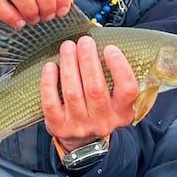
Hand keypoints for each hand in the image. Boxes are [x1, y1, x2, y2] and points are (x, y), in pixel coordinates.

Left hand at [40, 36, 139, 151]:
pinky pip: (51, 102)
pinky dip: (49, 82)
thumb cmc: (100, 107)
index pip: (127, 90)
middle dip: (88, 60)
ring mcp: (80, 126)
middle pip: (95, 88)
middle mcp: (103, 122)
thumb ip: (114, 73)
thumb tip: (101, 34)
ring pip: (73, 92)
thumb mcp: (115, 97)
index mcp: (123, 112)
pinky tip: (50, 66)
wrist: (83, 141)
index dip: (119, 68)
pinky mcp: (59, 127)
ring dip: (69, 65)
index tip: (110, 48)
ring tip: (68, 47)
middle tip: (84, 41)